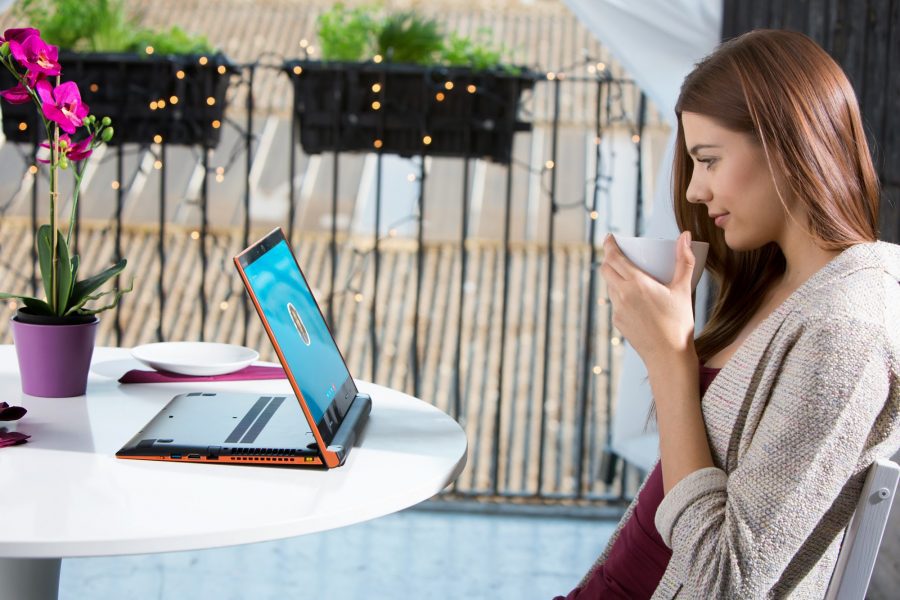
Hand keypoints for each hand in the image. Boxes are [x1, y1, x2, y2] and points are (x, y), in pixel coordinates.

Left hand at [600, 232, 697, 369]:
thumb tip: (685, 236)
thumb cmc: (678, 323)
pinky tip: (632, 296)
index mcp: (637, 284)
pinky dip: (620, 293)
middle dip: (609, 258)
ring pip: (609, 286)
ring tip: (626, 273)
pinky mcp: (618, 322)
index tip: (609, 237)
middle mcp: (622, 295)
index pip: (614, 258)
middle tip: (618, 252)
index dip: (609, 245)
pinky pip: (615, 302)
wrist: (668, 356)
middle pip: (606, 270)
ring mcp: (618, 310)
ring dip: (614, 276)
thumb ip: (684, 261)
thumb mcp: (683, 290)